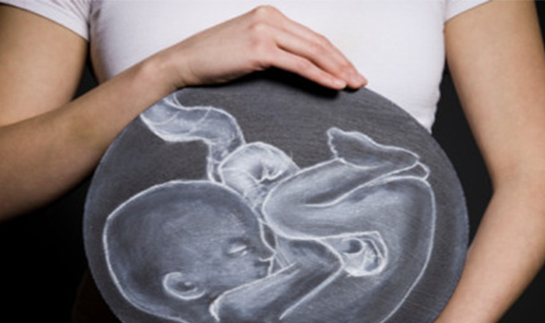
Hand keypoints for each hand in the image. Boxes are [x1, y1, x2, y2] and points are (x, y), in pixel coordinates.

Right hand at [162, 6, 365, 90]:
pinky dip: (319, 76)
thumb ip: (274, 50)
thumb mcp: (249, 48)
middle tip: (360, 80)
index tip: (349, 71)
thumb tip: (299, 67)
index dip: (334, 55)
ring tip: (352, 85)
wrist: (184, 61)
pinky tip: (334, 86)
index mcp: (270, 15)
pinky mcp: (259, 49)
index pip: (311, 37)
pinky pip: (298, 64)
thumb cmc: (213, 60)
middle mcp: (271, 18)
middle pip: (317, 43)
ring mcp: (265, 31)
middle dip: (342, 63)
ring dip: (337, 70)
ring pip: (312, 52)